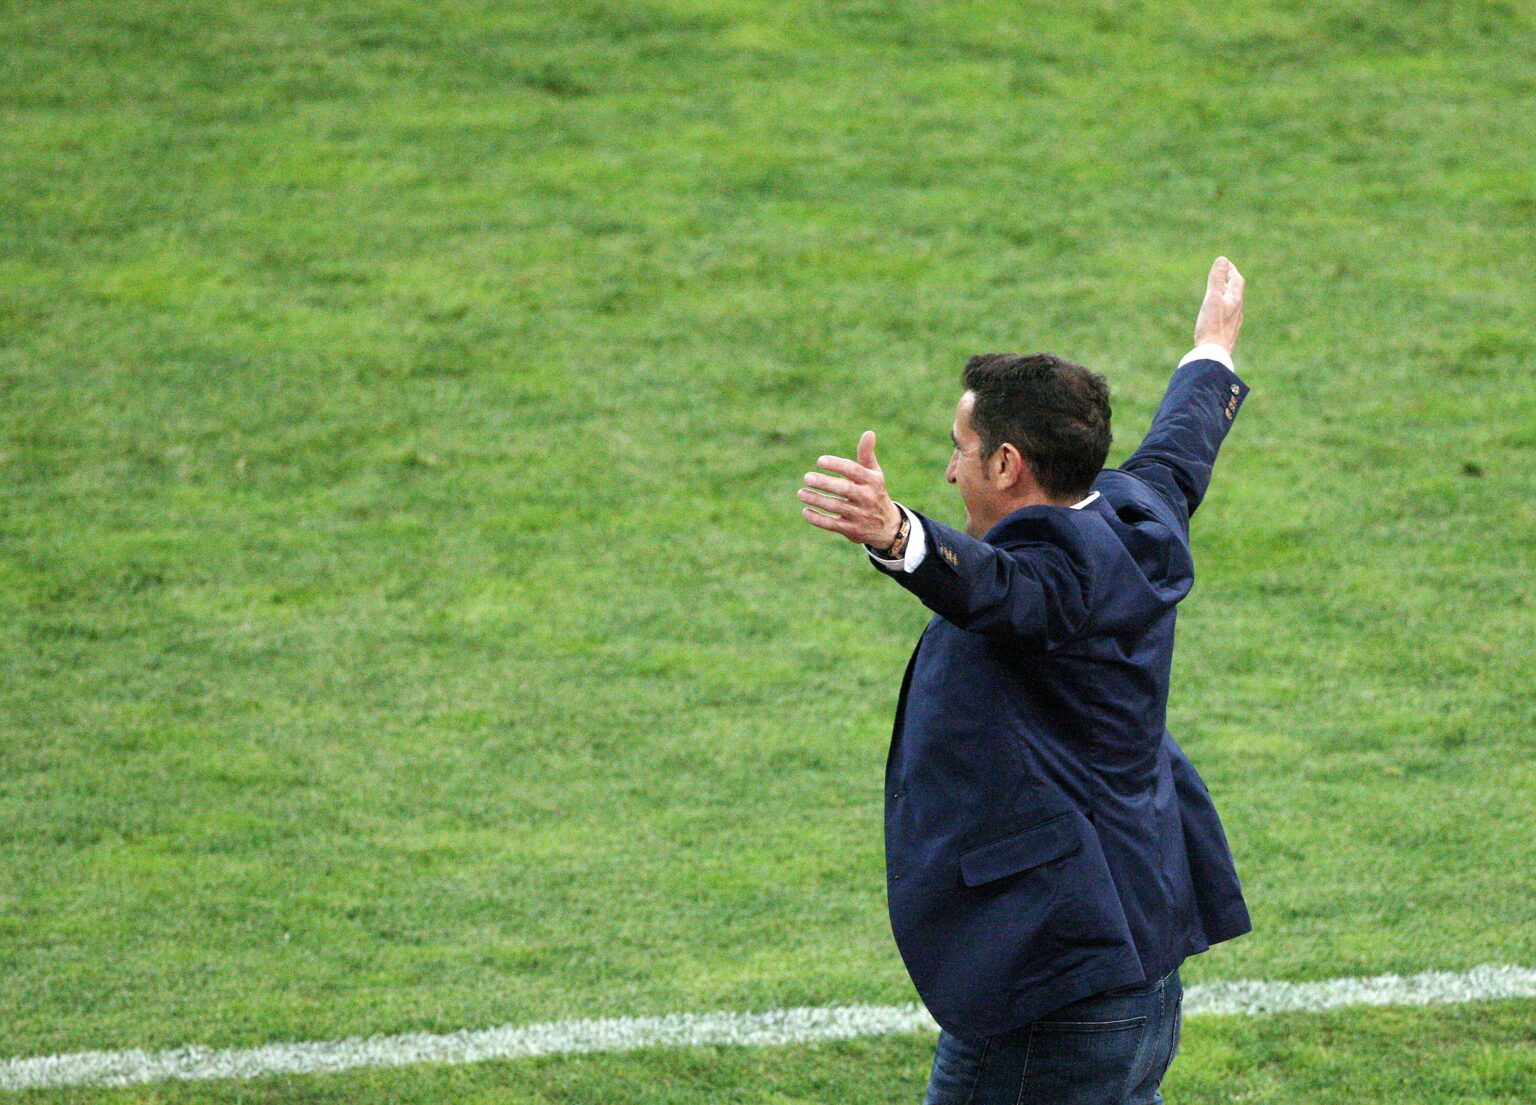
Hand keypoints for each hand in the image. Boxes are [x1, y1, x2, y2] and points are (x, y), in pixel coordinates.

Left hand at [798, 430, 902, 547]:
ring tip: (801, 493)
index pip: (854, 471)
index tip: (820, 460)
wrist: (888, 527)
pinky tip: (806, 511)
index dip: (837, 465)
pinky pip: (832, 525)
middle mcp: (867, 498)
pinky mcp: (852, 530)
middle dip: (825, 483)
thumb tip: (869, 432)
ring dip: (816, 500)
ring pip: (836, 507)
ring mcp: (860, 515)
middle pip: (845, 489)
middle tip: (806, 477)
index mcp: (872, 481)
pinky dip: (818, 519)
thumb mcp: (874, 474)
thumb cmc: (875, 493)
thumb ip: (867, 455)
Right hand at [1193, 256, 1244, 354]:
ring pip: (1233, 306)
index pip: (1236, 280)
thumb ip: (1216, 279)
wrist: (1214, 354)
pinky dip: (1224, 310)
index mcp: (1235, 300)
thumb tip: (1222, 259)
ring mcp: (1233, 324)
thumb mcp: (1212, 298)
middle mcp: (1237, 311)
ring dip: (1227, 297)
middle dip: (1229, 282)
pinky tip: (1219, 318)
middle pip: (1236, 292)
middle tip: (1223, 276)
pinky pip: (1229, 318)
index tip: (1225, 264)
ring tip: (1219, 295)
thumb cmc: (1212, 326)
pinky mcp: (1228, 335)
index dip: (1231, 270)